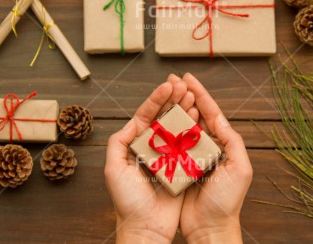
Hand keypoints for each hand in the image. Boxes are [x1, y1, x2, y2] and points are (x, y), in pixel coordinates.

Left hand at [104, 74, 194, 243]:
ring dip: (184, 109)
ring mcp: (167, 155)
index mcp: (135, 145)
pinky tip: (199, 116)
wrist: (146, 227)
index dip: (156, 99)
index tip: (168, 85)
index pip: (146, 115)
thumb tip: (132, 122)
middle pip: (163, 117)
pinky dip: (193, 129)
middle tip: (184, 85)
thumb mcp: (113, 169)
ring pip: (177, 127)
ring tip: (192, 95)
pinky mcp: (181, 166)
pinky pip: (188, 144)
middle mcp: (152, 147)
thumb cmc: (127, 201)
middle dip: (173, 99)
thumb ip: (118, 143)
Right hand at [180, 73, 252, 243]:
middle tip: (172, 79)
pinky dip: (165, 129)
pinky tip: (157, 119)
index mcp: (223, 143)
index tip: (187, 78)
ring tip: (164, 92)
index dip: (200, 94)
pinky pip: (170, 143)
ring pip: (181, 125)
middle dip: (184, 95)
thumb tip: (218, 117)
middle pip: (195, 114)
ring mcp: (191, 155)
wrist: (210, 227)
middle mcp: (207, 146)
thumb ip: (232, 141)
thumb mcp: (239, 168)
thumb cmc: (227, 200)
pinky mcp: (178, 165)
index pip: (211, 112)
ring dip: (174, 108)